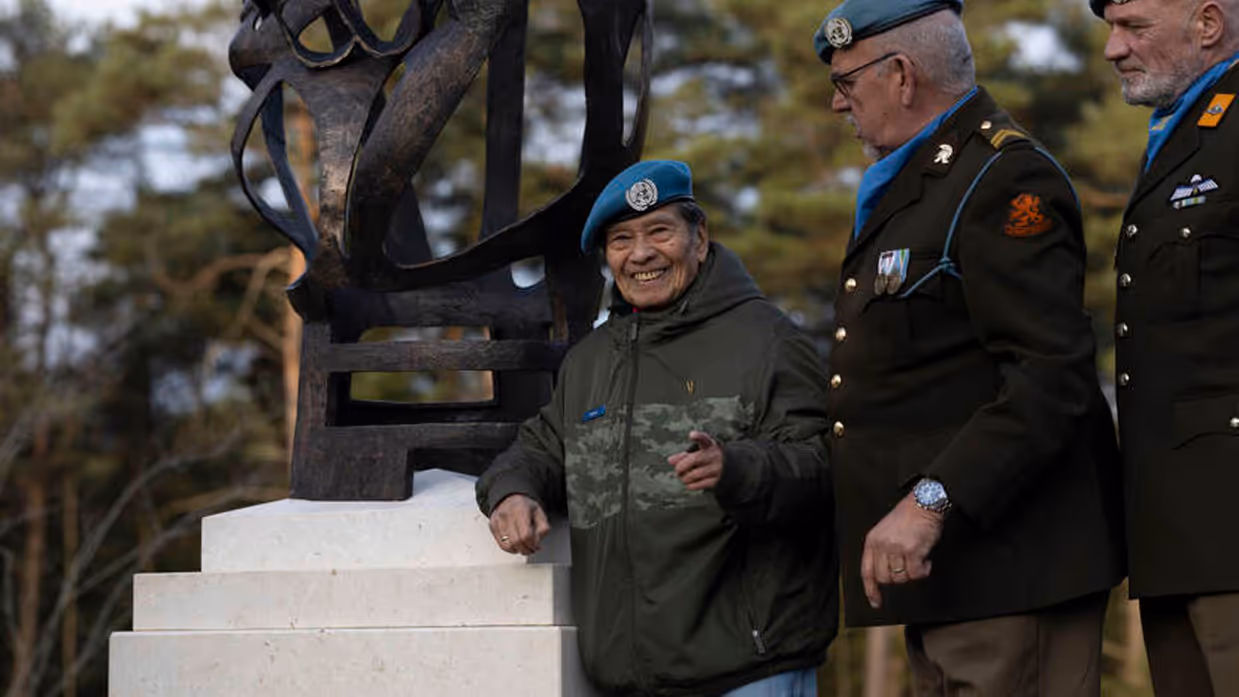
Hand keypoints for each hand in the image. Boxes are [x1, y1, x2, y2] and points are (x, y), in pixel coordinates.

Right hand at [488, 494, 550, 555]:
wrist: (510, 498)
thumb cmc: (525, 506)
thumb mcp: (539, 512)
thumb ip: (543, 527)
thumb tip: (537, 541)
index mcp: (520, 509)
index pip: (526, 535)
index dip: (533, 544)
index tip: (537, 546)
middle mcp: (507, 514)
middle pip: (516, 542)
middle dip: (526, 549)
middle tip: (531, 549)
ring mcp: (498, 520)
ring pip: (507, 546)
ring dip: (518, 550)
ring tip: (524, 547)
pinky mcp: (492, 526)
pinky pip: (501, 544)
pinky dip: (510, 549)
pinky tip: (516, 545)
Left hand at [667, 431, 723, 490]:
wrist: (729, 468)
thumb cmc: (706, 458)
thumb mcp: (696, 453)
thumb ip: (683, 455)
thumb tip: (670, 460)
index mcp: (709, 445)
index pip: (704, 438)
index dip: (698, 436)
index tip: (692, 435)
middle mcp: (714, 455)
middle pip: (694, 459)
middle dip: (681, 466)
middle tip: (677, 470)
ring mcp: (717, 468)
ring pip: (695, 474)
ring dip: (684, 478)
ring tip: (682, 477)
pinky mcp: (717, 480)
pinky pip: (699, 484)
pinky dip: (690, 485)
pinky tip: (689, 483)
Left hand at [860, 491, 944, 608]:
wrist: (923, 502)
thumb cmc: (907, 516)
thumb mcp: (885, 530)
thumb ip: (882, 549)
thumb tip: (886, 574)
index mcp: (872, 541)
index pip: (867, 571)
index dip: (870, 589)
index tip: (875, 602)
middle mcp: (882, 545)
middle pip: (884, 578)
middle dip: (897, 578)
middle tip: (907, 568)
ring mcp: (896, 548)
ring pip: (901, 577)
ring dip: (912, 573)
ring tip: (917, 559)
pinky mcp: (912, 551)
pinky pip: (916, 573)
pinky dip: (923, 571)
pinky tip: (925, 560)